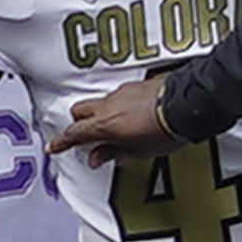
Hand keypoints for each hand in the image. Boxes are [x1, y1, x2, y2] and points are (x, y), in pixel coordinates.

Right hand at [51, 76, 189, 165]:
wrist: (187, 106)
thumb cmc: (164, 129)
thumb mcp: (137, 151)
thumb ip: (113, 153)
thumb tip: (98, 157)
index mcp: (104, 124)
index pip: (74, 134)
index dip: (62, 142)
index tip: (54, 146)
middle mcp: (108, 105)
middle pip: (79, 111)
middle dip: (78, 123)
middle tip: (84, 136)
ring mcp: (122, 92)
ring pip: (100, 102)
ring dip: (101, 114)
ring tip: (113, 129)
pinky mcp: (137, 85)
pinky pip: (119, 96)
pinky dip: (119, 106)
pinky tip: (131, 116)